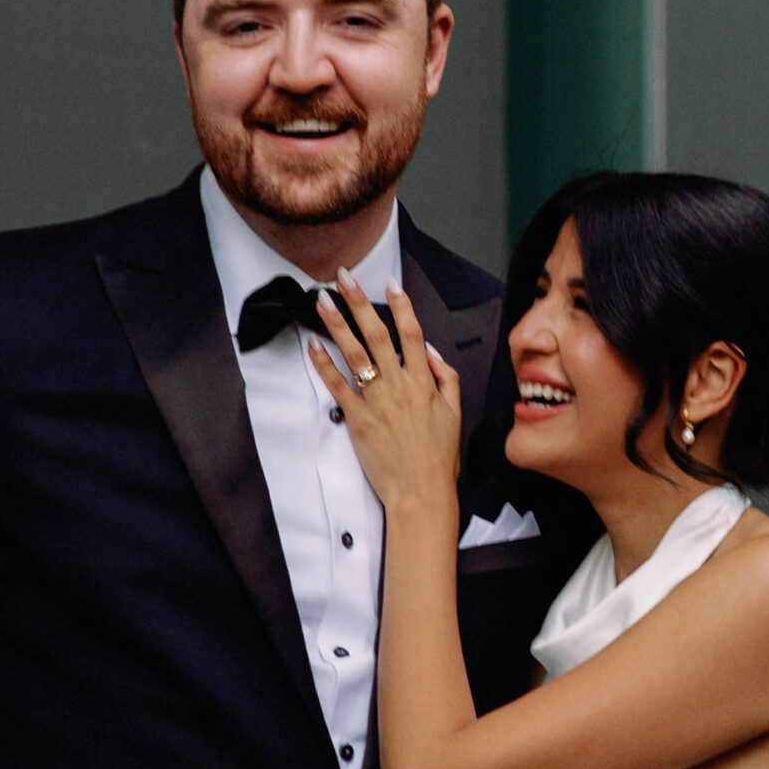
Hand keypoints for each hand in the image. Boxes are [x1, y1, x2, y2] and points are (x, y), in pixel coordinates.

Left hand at [307, 270, 461, 512]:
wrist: (421, 492)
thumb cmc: (439, 459)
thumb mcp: (455, 413)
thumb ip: (445, 378)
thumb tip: (430, 352)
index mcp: (424, 382)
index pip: (412, 333)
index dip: (402, 305)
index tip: (390, 283)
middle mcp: (399, 385)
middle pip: (377, 334)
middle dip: (359, 302)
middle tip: (343, 277)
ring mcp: (377, 401)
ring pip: (354, 353)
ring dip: (336, 323)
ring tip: (322, 301)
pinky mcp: (358, 419)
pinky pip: (338, 386)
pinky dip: (324, 365)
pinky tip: (313, 346)